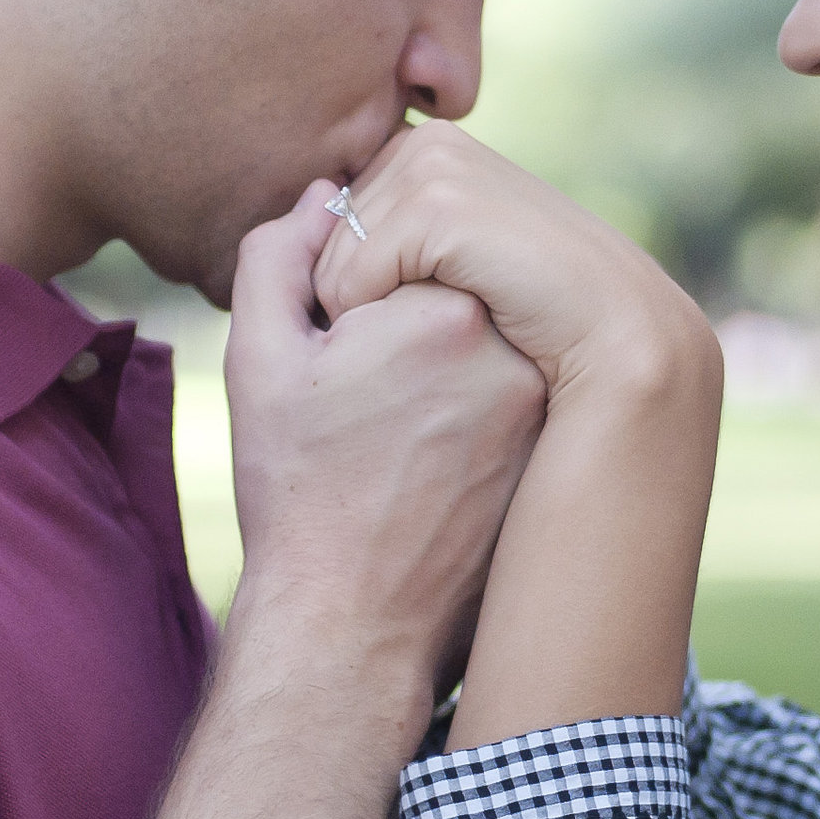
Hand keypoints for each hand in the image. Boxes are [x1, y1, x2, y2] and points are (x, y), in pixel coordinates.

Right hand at [222, 179, 545, 733]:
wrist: (353, 623)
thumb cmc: (296, 492)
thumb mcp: (260, 361)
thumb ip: (281, 254)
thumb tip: (332, 195)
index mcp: (444, 313)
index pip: (404, 246)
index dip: (354, 296)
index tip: (335, 363)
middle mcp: (517, 350)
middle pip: (456, 282)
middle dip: (405, 317)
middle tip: (367, 404)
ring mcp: (549, 402)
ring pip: (492, 334)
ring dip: (448, 356)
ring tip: (399, 434)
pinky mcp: (559, 445)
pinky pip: (518, 385)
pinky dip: (480, 401)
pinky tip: (436, 459)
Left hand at [309, 125, 716, 410]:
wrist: (614, 337)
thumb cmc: (537, 317)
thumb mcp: (458, 263)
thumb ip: (398, 234)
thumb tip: (319, 203)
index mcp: (429, 147)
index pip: (332, 219)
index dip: (355, 280)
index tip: (417, 310)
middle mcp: (429, 142)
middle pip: (323, 239)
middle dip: (352, 296)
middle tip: (429, 325)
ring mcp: (436, 168)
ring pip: (331, 261)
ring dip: (363, 316)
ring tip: (436, 328)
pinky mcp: (439, 206)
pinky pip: (350, 279)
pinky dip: (375, 322)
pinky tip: (438, 333)